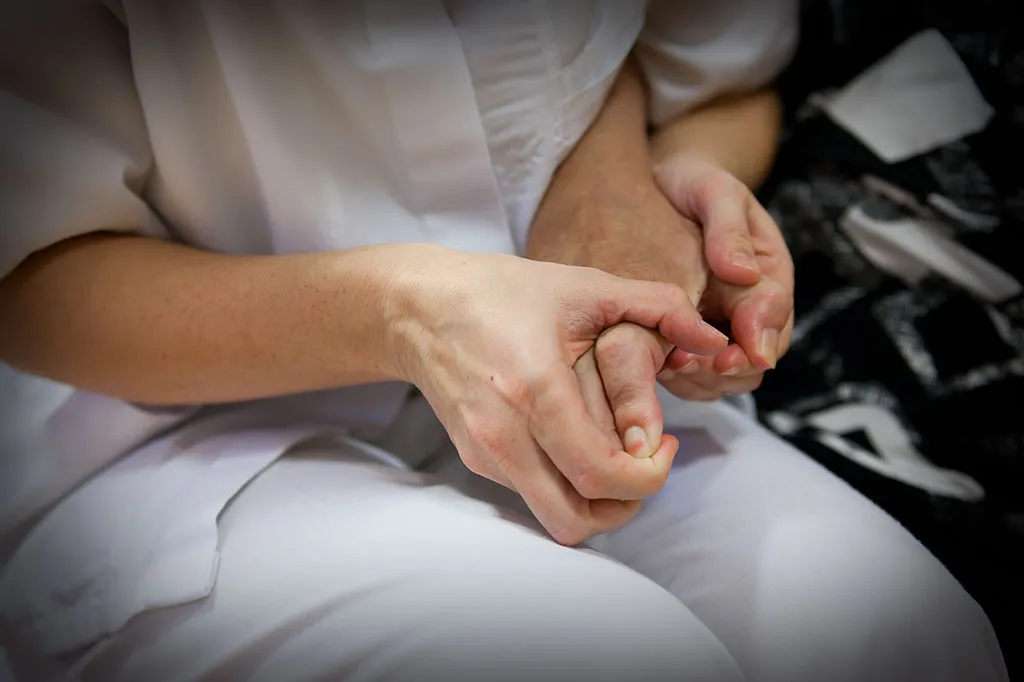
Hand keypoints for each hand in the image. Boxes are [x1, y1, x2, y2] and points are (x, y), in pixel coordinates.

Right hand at [387, 247, 728, 544]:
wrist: (418, 309)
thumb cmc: (500, 292)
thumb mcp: (583, 285)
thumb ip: (659, 306)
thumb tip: (715, 340)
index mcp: (534, 388)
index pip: (601, 473)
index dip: (648, 476)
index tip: (664, 445)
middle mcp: (504, 433)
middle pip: (578, 519)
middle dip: (628, 505)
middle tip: (645, 461)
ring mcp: (486, 453)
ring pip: (555, 518)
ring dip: (598, 501)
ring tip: (616, 455)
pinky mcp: (476, 460)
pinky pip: (533, 495)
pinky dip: (566, 484)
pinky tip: (576, 441)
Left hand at [653, 154, 794, 399]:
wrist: (660, 189)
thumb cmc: (694, 185)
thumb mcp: (715, 193)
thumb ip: (730, 230)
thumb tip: (745, 272)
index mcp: (769, 276)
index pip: (774, 322)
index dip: (753, 345)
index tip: (727, 357)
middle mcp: (750, 311)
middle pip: (752, 364)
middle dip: (723, 371)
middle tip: (685, 364)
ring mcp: (719, 330)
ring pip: (722, 379)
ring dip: (697, 380)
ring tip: (663, 367)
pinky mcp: (687, 341)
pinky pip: (689, 376)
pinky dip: (673, 379)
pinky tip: (647, 366)